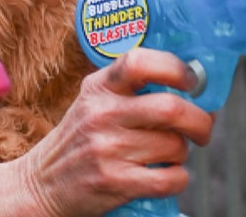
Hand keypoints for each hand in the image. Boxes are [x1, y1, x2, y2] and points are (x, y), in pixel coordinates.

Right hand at [0, 49, 213, 216]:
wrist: (43, 183)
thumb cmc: (80, 141)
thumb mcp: (94, 103)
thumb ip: (132, 92)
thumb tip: (197, 93)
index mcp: (99, 87)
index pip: (140, 62)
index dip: (175, 68)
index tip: (193, 82)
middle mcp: (102, 114)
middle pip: (172, 108)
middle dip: (201, 121)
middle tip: (202, 129)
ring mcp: (107, 148)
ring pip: (175, 146)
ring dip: (182, 153)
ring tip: (168, 154)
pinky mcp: (115, 181)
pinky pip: (171, 178)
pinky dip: (178, 178)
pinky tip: (166, 175)